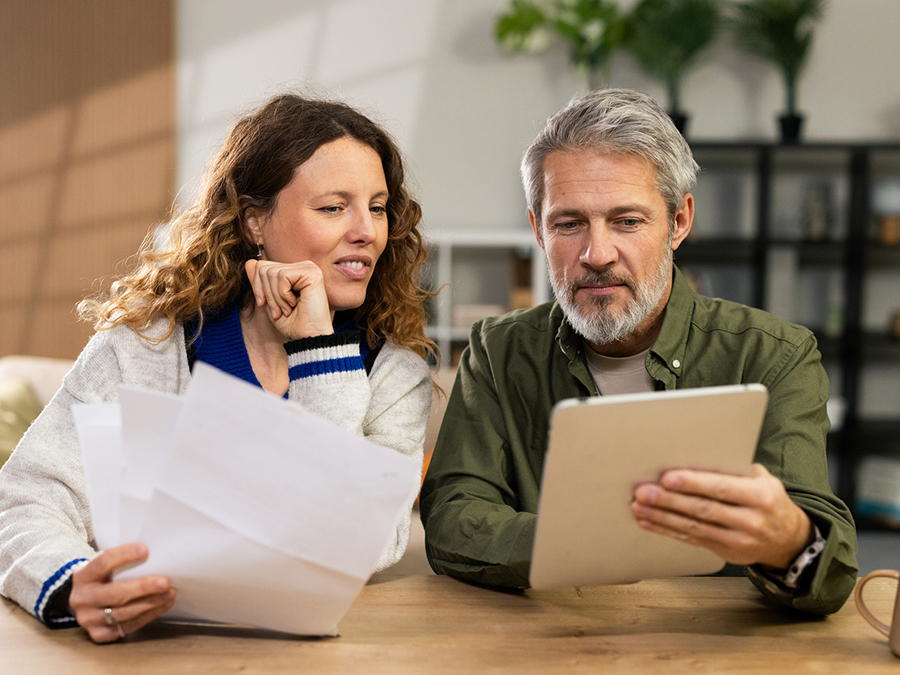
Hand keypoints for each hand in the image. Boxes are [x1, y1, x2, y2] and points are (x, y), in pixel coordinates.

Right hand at [68, 543, 175, 642]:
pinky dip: (149, 615)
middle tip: (165, 582)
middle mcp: (82, 599)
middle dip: (143, 587)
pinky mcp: (99, 634)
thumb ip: (122, 561)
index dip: (124, 556)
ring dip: (151, 603)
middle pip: (116, 594)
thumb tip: (155, 553)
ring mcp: (89, 619)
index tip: (146, 550)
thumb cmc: (103, 578)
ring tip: (170, 593)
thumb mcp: (105, 566)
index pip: (103, 563)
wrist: (86, 601)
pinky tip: (163, 605)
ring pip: (124, 613)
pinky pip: (128, 627)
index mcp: (83, 576)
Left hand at [245, 259, 333, 339]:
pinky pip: (283, 276)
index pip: (261, 266)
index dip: (257, 287)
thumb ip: (260, 282)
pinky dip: (283, 295)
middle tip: (278, 311)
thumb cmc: (294, 324)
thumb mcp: (270, 302)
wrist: (309, 338)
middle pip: (263, 268)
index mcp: (294, 271)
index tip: (265, 305)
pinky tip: (294, 304)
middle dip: (266, 294)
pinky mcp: (312, 273)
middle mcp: (302, 266)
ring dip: (275, 297)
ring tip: (287, 309)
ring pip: (271, 273)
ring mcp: (308, 268)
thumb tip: (249, 262)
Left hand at [630, 463, 812, 568]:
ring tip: (639, 507)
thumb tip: (698, 453)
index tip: (666, 478)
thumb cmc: (769, 500)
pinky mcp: (726, 552)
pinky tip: (649, 523)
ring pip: (693, 527)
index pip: (721, 488)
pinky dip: (668, 531)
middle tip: (643, 492)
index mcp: (761, 497)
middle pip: (702, 509)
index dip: (692, 483)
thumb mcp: (764, 480)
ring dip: (662, 517)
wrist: (790, 540)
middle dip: (668, 500)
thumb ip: (736, 469)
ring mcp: (738, 540)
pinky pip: (692, 540)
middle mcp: (750, 520)